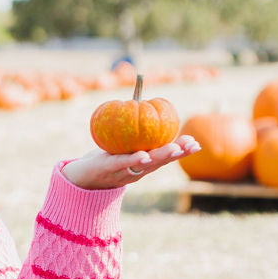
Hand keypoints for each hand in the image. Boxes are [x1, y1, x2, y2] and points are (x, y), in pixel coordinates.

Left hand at [62, 135, 200, 190]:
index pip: (166, 157)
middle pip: (160, 162)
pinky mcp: (109, 169)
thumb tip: (144, 101)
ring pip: (146, 164)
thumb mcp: (124, 144)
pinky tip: (143, 154)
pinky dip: (135, 159)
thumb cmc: (105, 158)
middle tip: (192, 144)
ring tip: (174, 148)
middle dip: (177, 153)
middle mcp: (138, 170)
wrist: (81, 177)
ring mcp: (124, 171)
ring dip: (161, 156)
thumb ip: (137, 131)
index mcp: (143, 164)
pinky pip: (124, 163)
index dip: (182, 151)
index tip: (196, 143)